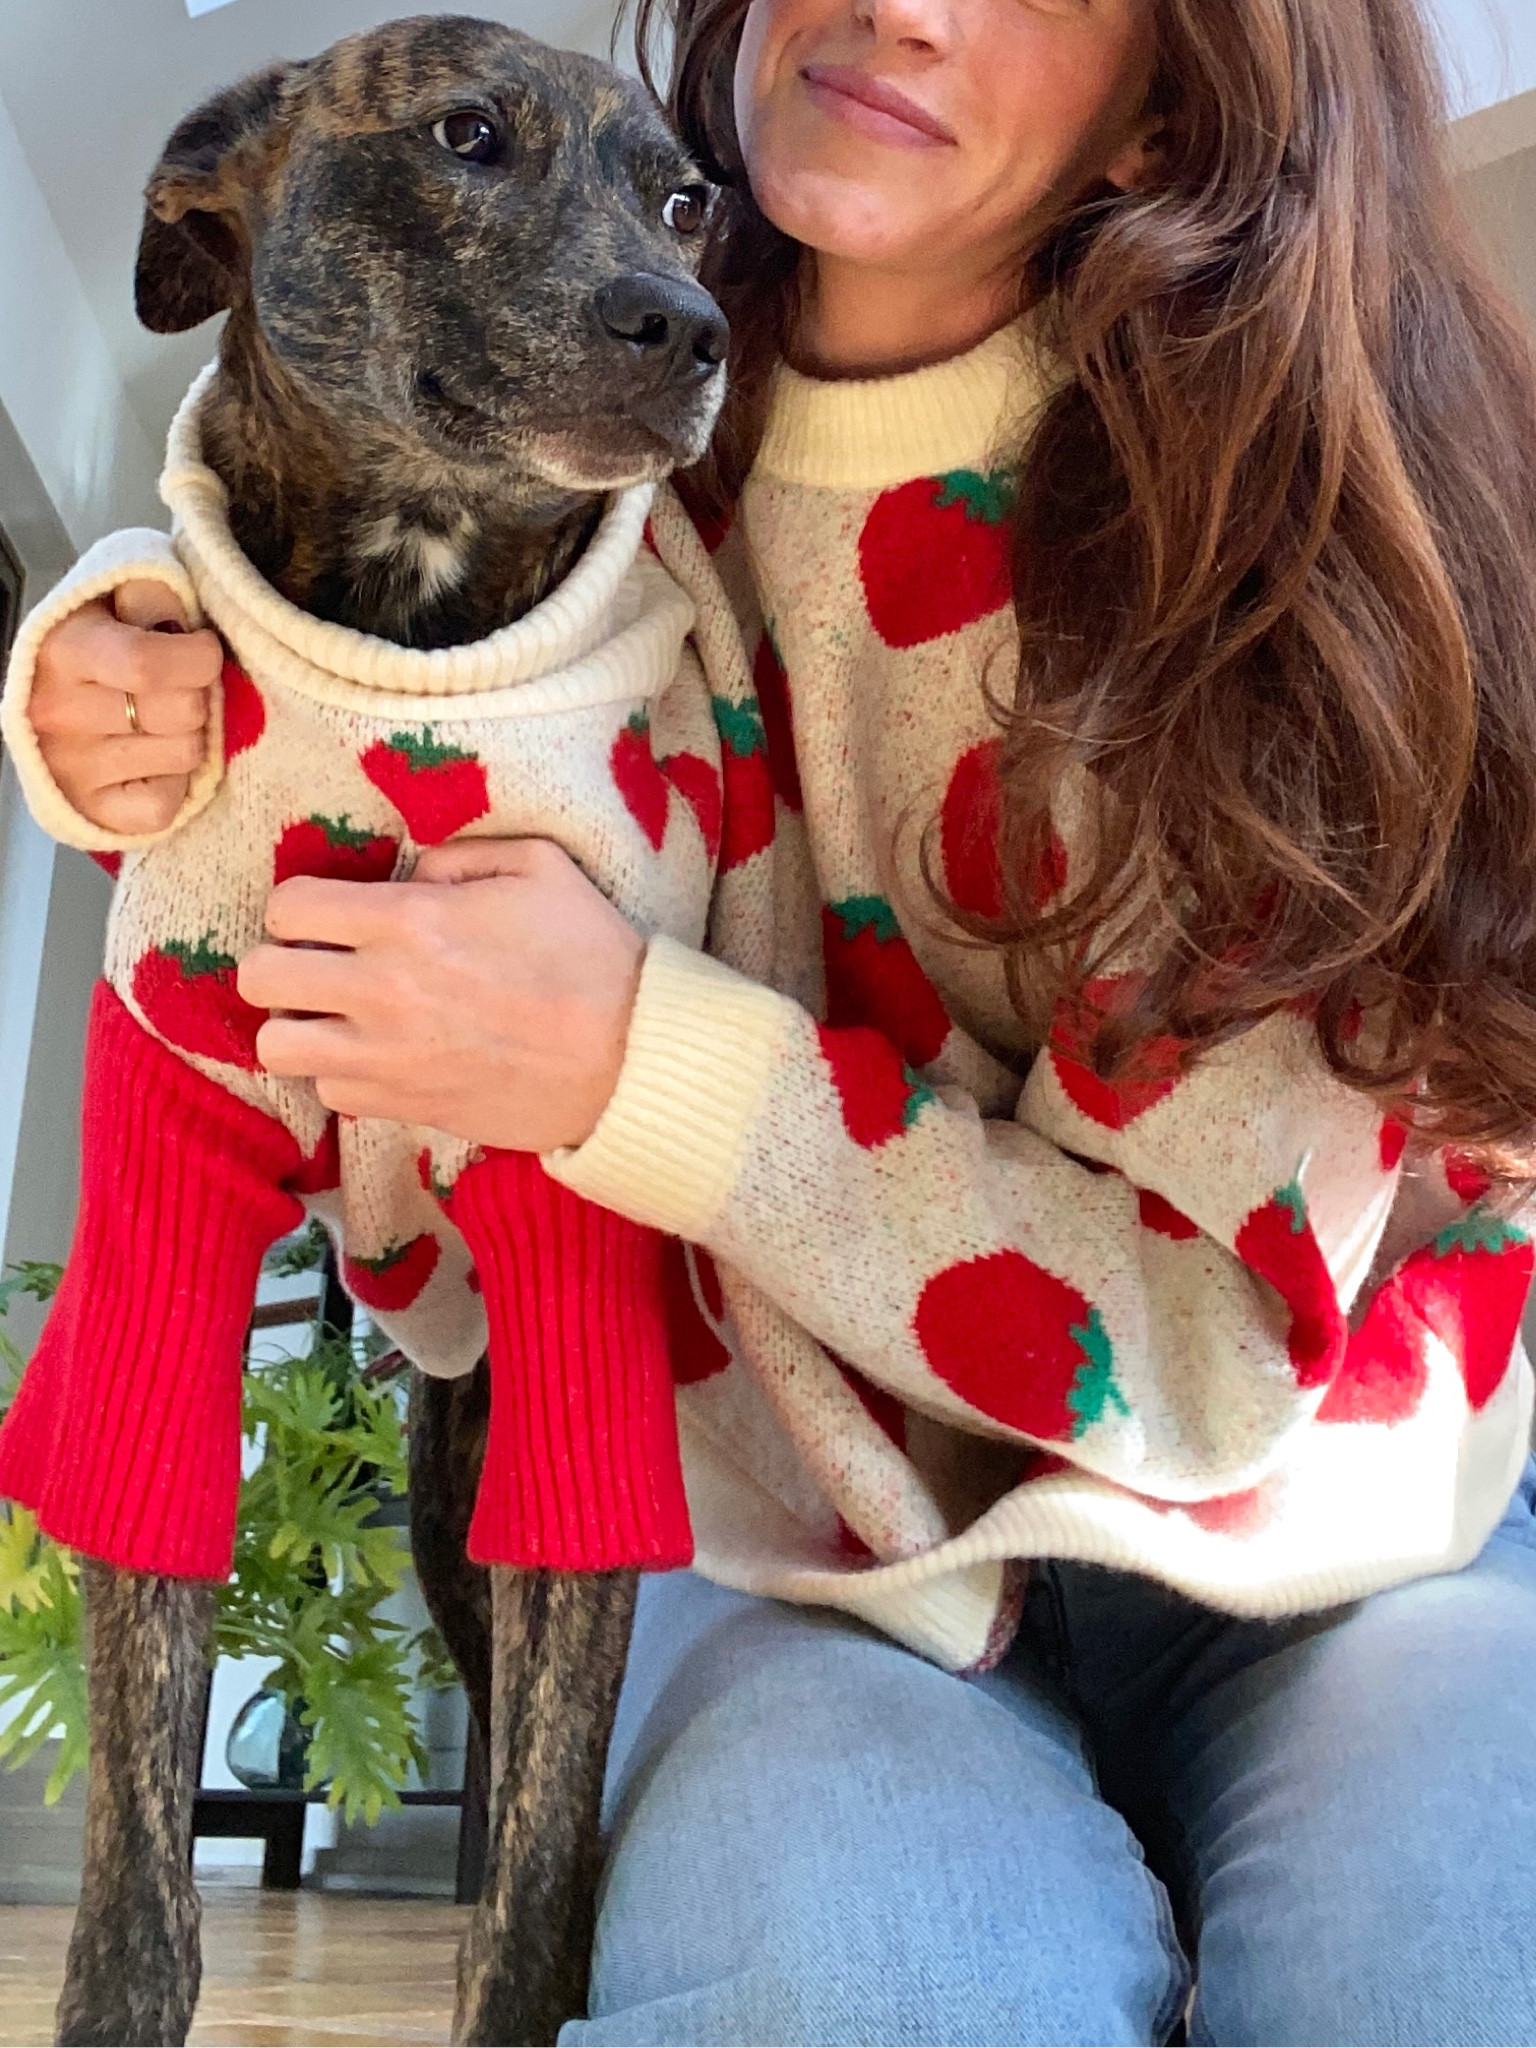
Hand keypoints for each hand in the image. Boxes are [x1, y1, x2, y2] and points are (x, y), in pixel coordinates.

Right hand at [27, 581, 220, 833]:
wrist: (56, 697)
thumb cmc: (102, 642)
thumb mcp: (118, 599)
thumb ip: (151, 595)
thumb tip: (178, 622)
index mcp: (64, 650)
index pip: (149, 664)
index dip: (199, 656)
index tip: (200, 649)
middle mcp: (59, 714)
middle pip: (183, 711)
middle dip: (199, 695)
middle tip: (179, 689)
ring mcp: (71, 768)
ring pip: (186, 755)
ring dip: (191, 737)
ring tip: (163, 723)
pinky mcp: (91, 812)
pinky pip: (164, 805)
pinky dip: (173, 785)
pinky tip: (155, 761)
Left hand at [238, 839, 645, 1151]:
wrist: (629, 1057)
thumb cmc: (592, 956)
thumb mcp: (540, 866)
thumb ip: (461, 855)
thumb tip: (415, 871)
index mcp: (408, 919)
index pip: (287, 907)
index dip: (299, 906)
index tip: (327, 916)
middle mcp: (382, 990)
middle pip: (259, 977)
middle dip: (278, 964)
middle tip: (316, 966)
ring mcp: (388, 1056)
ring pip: (277, 1046)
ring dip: (299, 1027)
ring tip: (335, 1019)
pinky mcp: (405, 1106)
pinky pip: (330, 1093)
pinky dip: (344, 1075)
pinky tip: (381, 1058)